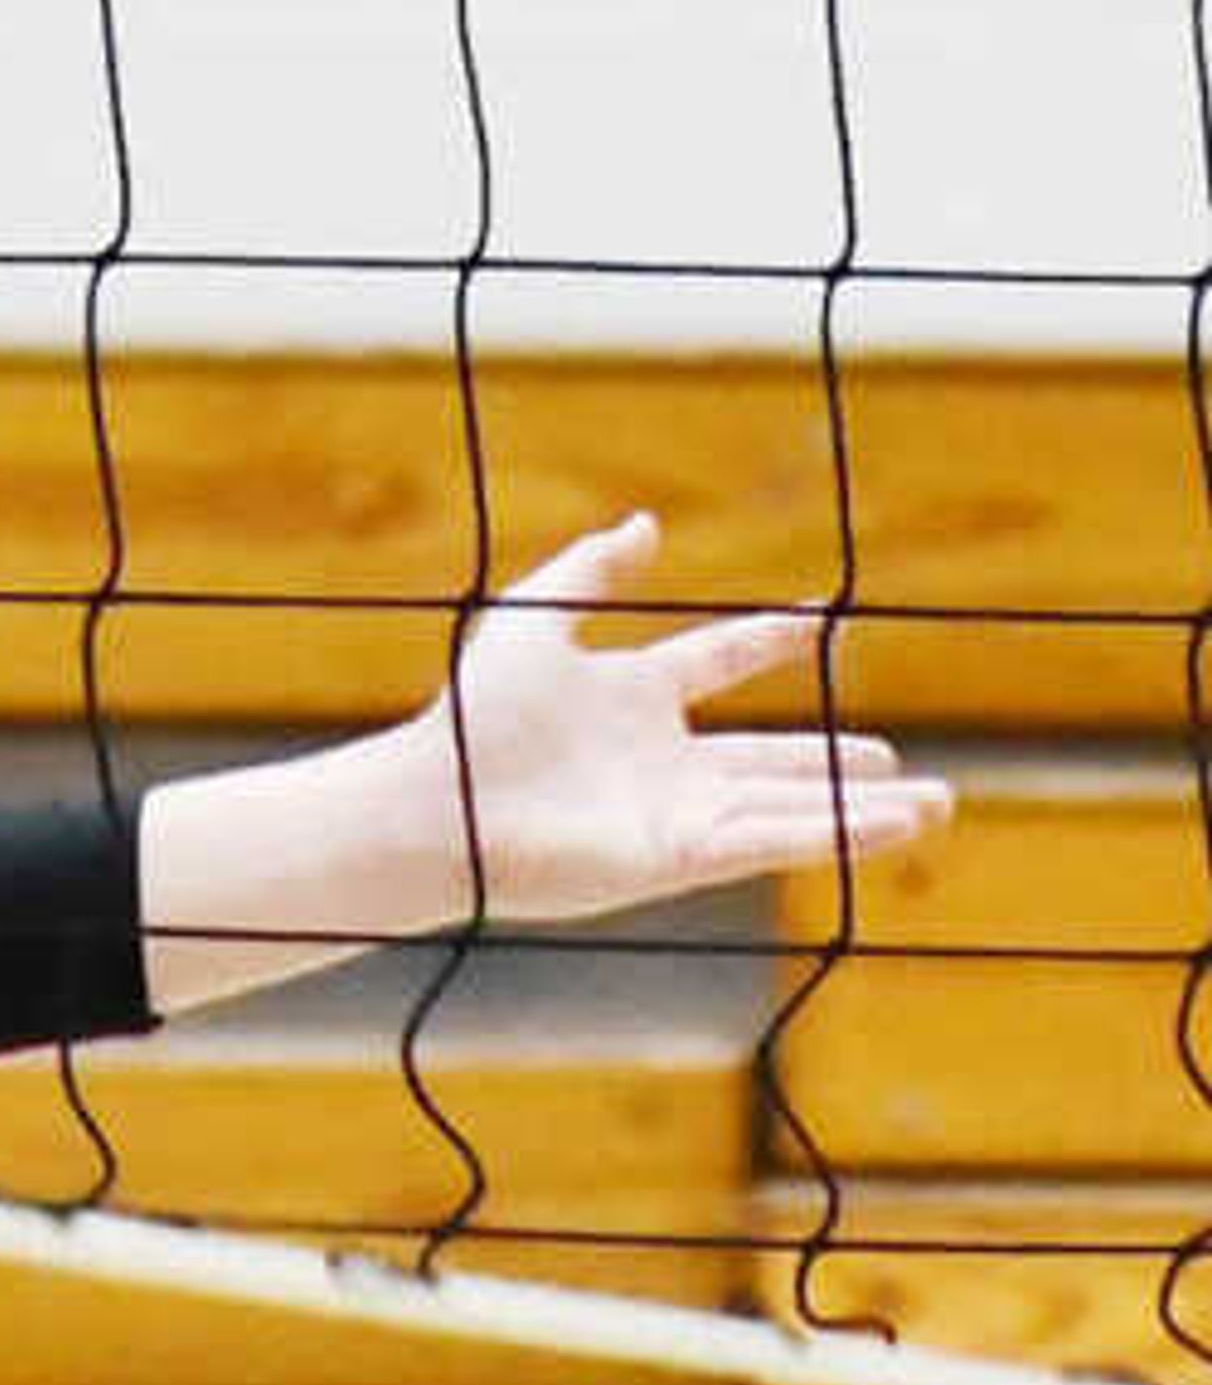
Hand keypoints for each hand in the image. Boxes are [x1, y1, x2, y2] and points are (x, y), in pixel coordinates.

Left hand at [137, 506, 956, 1015]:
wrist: (444, 802)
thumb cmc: (475, 718)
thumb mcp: (534, 620)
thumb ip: (591, 571)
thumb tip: (649, 525)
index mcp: (628, 697)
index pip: (714, 662)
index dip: (762, 642)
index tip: (816, 622)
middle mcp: (663, 761)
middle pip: (773, 760)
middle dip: (840, 763)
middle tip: (904, 764)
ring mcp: (677, 815)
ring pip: (792, 808)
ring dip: (865, 810)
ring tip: (939, 806)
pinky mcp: (682, 859)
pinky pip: (775, 841)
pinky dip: (839, 832)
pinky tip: (894, 824)